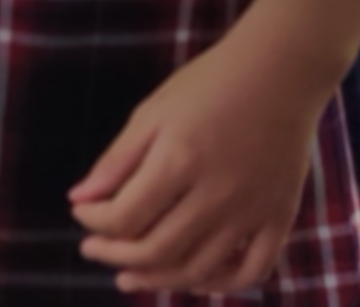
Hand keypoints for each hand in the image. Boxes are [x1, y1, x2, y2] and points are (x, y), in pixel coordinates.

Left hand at [72, 26, 338, 293]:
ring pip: (200, 268)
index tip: (81, 212)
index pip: (123, 216)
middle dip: (115, 256)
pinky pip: (253, 270)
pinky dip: (220, 283)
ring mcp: (253, 211)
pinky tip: (193, 277)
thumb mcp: (151, 113)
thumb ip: (116, 161)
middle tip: (93, 250)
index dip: (93, 222)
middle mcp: (217, 194)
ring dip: (158, 278)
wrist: (280, 76)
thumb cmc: (208, 86)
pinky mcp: (280, 218)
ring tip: (130, 276)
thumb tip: (79, 200)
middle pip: (157, 249)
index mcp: (178, 162)